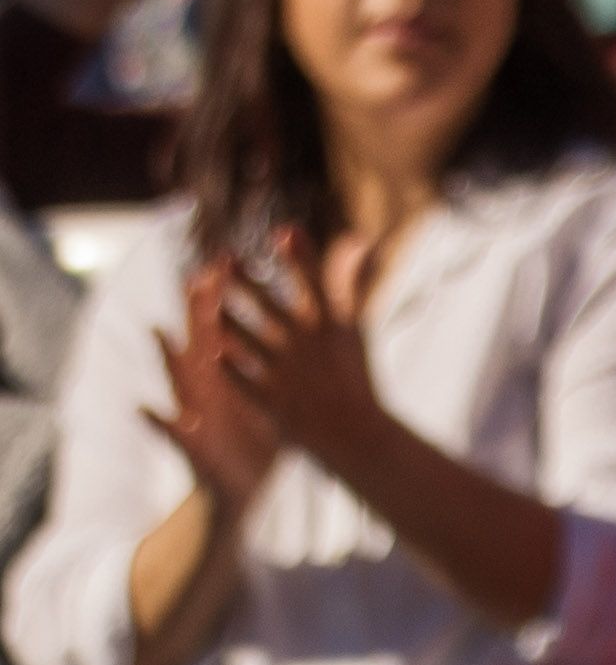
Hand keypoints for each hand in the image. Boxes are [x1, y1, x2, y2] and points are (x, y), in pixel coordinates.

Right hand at [147, 262, 280, 509]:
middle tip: (198, 278)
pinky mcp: (192, 447)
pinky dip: (157, 423)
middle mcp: (212, 392)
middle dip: (200, 314)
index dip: (226, 297)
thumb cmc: (257, 442)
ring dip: (172, 358)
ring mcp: (197, 417)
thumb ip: (281, 363)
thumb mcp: (269, 398)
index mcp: (232, 378)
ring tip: (161, 331)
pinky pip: (170, 434)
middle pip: (203, 345)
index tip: (229, 260)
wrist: (241, 492)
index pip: (226, 329)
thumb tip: (303, 328)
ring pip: (183, 382)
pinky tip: (143, 408)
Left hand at [219, 230, 396, 479]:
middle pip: (271, 306)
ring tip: (208, 304)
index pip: (315, 283)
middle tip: (225, 260)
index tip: (284, 232)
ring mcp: (287, 372)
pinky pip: (244, 380)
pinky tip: (210, 354)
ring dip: (228, 321)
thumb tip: (358, 242)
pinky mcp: (271, 400)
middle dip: (246, 282)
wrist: (354, 432)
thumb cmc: (353, 375)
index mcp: (330, 326)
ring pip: (250, 340)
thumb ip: (349, 285)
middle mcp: (308, 345)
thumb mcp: (355, 326)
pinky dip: (230, 367)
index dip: (301, 257)